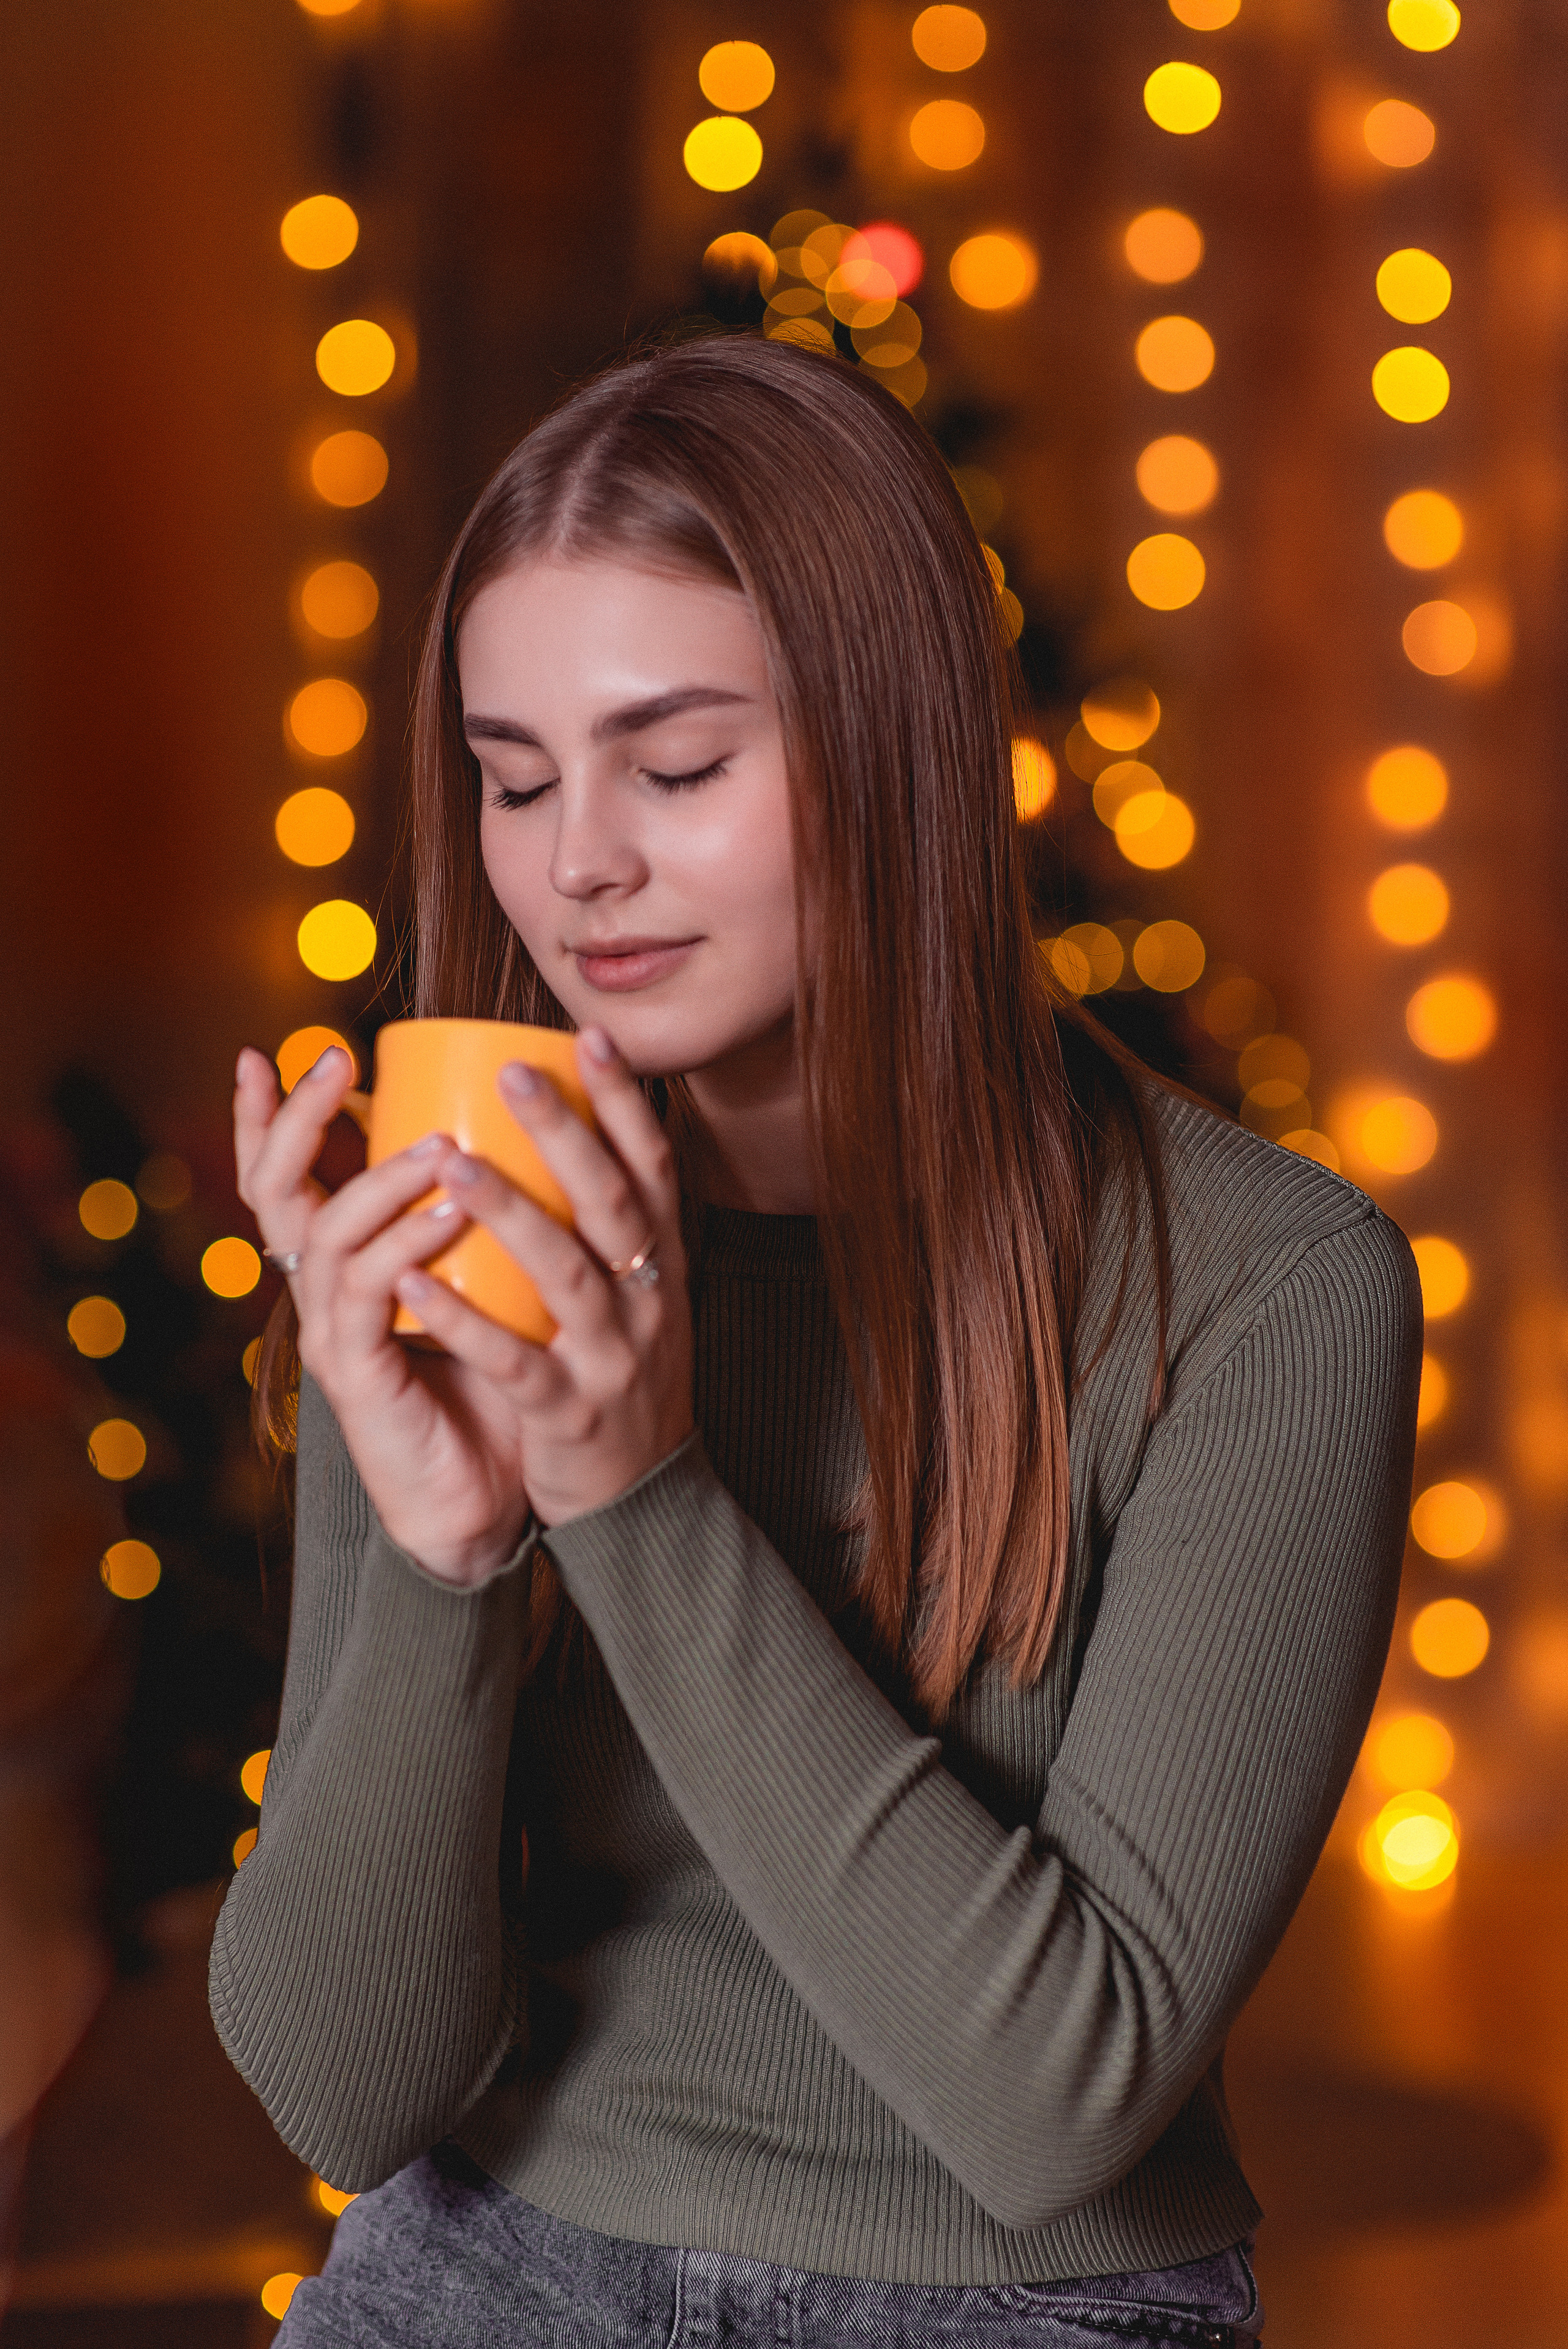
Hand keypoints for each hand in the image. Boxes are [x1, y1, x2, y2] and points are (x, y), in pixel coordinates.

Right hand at [235, 1041, 525, 1582]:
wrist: (487, 1499)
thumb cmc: (492, 1380)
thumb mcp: (489, 1282)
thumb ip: (492, 1219)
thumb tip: (541, 1127)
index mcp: (349, 1261)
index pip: (293, 1173)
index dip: (280, 1114)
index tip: (287, 1048)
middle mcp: (327, 1291)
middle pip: (277, 1190)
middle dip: (298, 1121)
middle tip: (331, 1063)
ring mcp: (334, 1334)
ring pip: (327, 1238)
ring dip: (381, 1183)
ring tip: (440, 1146)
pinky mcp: (358, 1379)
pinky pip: (368, 1303)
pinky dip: (403, 1253)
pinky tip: (447, 1217)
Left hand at [392, 1025, 695, 1535]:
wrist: (641, 1495)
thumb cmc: (619, 1373)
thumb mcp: (636, 1293)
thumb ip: (608, 1225)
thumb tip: (569, 1124)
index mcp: (662, 1262)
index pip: (653, 1166)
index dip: (627, 1100)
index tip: (591, 1035)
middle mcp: (648, 1300)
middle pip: (611, 1203)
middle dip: (565, 1132)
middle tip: (513, 1072)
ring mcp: (614, 1356)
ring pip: (567, 1274)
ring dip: (511, 1214)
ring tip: (453, 1165)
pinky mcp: (571, 1412)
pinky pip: (516, 1362)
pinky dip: (465, 1323)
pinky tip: (414, 1285)